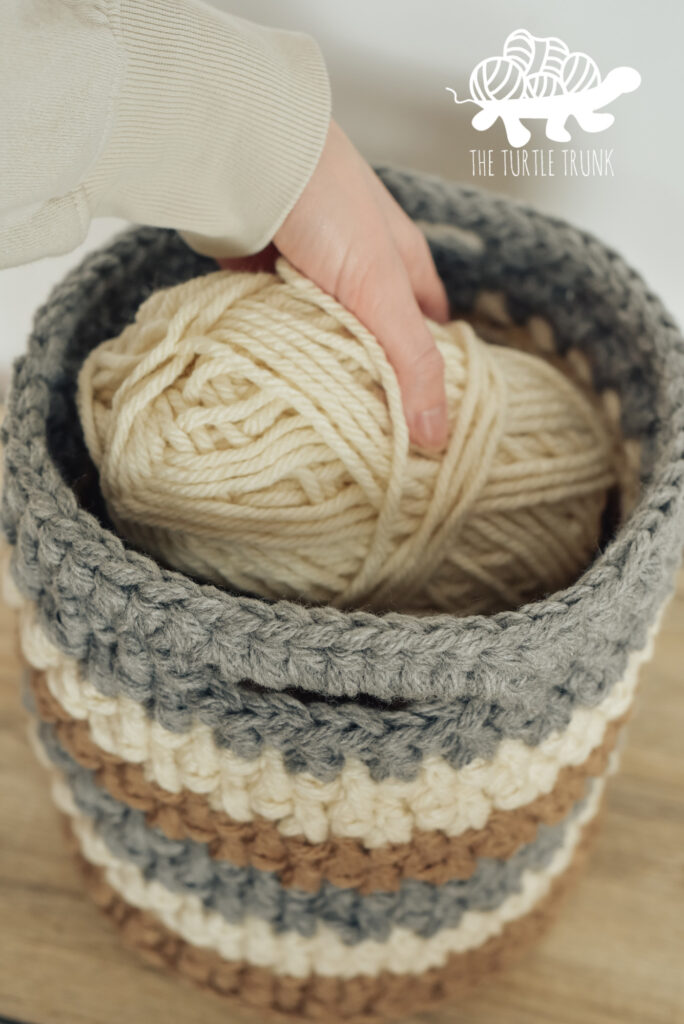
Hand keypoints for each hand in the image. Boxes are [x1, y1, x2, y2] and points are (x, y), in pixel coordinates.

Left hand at [217, 118, 449, 449]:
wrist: (246, 155)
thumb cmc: (328, 205)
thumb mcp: (381, 289)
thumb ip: (410, 360)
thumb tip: (436, 433)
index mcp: (403, 268)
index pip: (430, 333)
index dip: (429, 376)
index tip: (420, 427)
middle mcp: (359, 273)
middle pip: (371, 341)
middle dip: (367, 383)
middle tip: (361, 440)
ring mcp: (309, 275)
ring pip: (320, 337)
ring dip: (315, 369)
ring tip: (314, 424)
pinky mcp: (263, 277)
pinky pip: (274, 326)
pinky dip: (275, 349)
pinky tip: (271, 382)